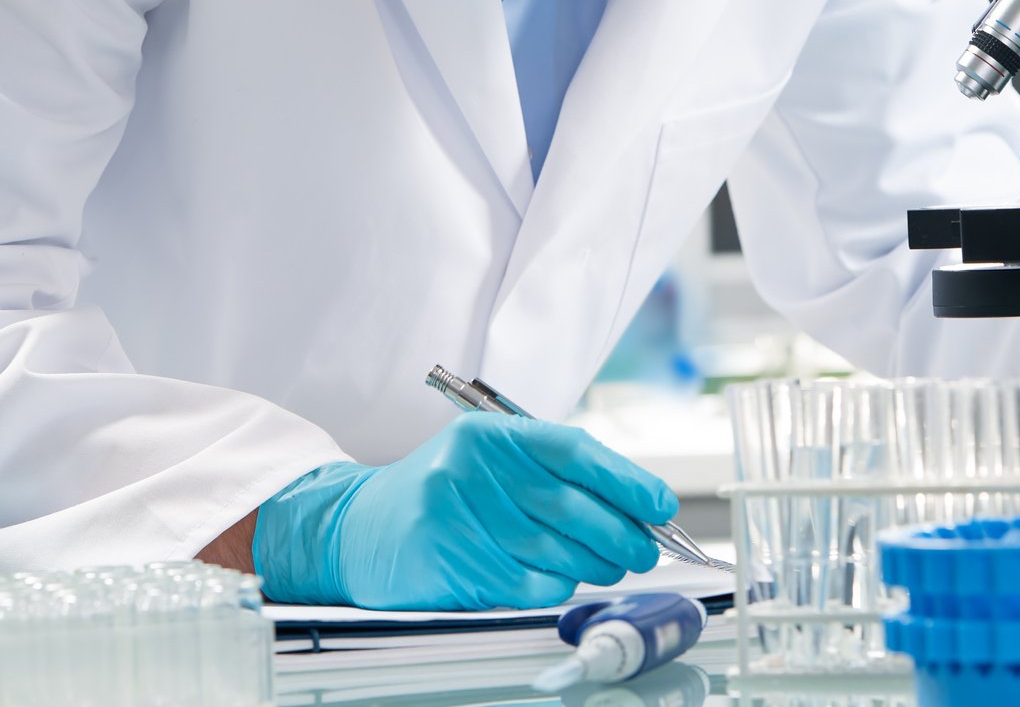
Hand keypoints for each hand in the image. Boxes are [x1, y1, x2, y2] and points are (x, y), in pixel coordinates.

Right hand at [252, 413, 677, 610]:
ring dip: (594, 565)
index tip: (660, 505)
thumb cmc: (443, 493)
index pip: (573, 452)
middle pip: (570, 507)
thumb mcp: (490, 462)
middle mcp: (469, 469)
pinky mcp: (446, 561)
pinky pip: (524, 583)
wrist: (358, 528)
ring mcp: (454, 515)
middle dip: (620, 534)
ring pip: (553, 551)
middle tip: (643, 549)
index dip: (626, 480)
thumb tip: (632, 505)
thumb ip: (552, 475)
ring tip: (610, 565)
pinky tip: (560, 580)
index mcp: (488, 434)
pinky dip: (554, 587)